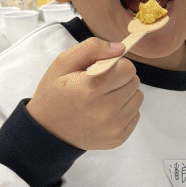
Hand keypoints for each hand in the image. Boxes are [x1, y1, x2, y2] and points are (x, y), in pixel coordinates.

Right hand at [26, 38, 142, 150]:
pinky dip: (124, 110)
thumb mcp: (62, 64)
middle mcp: (105, 110)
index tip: (105, 70)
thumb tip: (120, 49)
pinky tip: (106, 112)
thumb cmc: (54, 95)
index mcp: (90, 89)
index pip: (128, 68)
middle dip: (121, 78)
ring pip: (138, 97)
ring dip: (125, 94)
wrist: (47, 132)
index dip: (117, 65)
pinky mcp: (119, 138)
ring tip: (104, 98)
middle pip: (134, 82)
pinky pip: (136, 114)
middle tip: (102, 84)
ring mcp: (113, 127)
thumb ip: (91, 48)